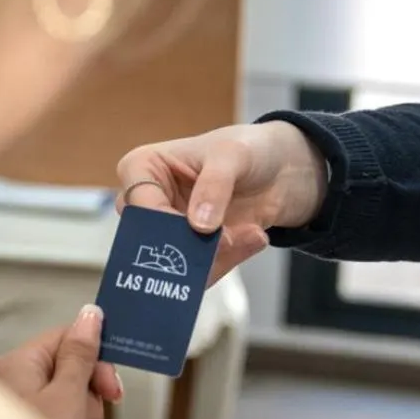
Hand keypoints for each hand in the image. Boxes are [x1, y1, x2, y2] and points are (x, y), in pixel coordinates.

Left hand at [0, 305, 122, 418]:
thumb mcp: (67, 396)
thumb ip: (81, 355)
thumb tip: (90, 314)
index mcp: (19, 364)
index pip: (66, 338)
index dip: (94, 357)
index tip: (110, 382)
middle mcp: (19, 385)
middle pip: (74, 373)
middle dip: (88, 399)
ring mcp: (29, 414)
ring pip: (77, 405)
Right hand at [116, 121, 327, 281]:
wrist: (281, 169)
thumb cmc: (247, 148)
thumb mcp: (232, 154)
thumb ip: (214, 185)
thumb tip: (199, 225)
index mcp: (143, 167)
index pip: (138, 203)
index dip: (164, 222)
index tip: (199, 228)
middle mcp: (150, 202)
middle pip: (151, 240)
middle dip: (188, 248)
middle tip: (225, 242)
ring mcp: (172, 229)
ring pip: (175, 263)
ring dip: (214, 258)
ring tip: (250, 235)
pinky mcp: (195, 250)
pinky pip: (201, 270)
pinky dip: (228, 261)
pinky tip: (254, 237)